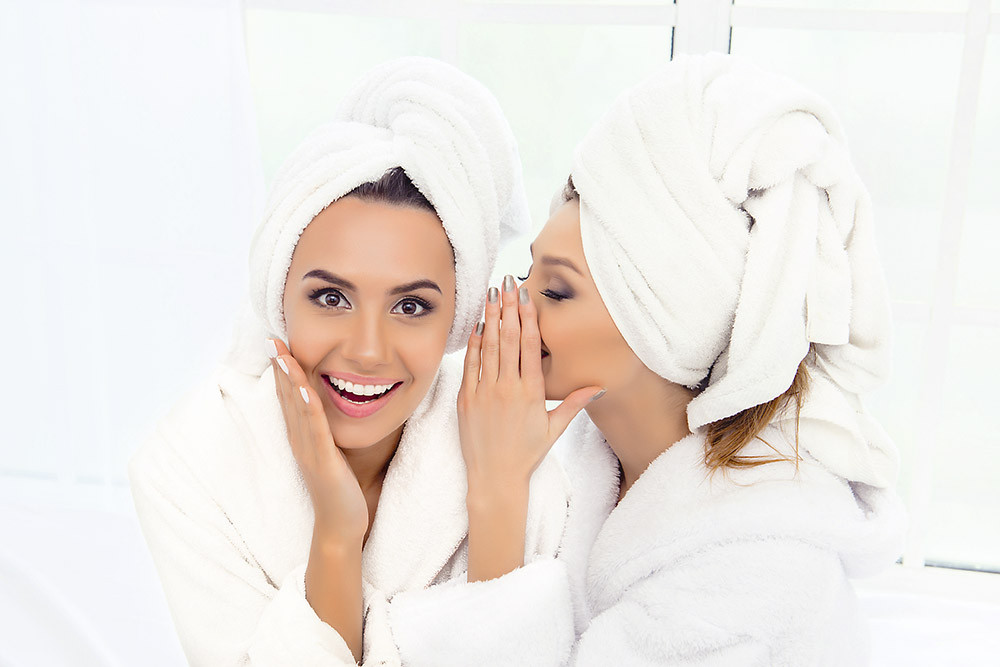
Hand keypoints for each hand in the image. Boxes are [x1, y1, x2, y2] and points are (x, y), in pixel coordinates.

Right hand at [268, 339, 367, 545]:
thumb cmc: (340, 489)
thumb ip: (325, 432)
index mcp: (303, 437)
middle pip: (287, 397)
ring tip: (281, 354)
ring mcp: (310, 450)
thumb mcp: (330, 452)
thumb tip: (328, 411)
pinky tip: (303, 387)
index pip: (290, 397)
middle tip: (271, 339)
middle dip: (280, 367)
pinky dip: (308, 406)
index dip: (283, 370)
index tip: (277, 344)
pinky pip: (315, 428)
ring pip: (297, 408)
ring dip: (289, 380)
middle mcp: (301, 440)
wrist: (341, 525)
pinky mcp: (323, 460)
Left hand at [458, 275, 602, 496]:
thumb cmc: (526, 455)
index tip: (527, 295)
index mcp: (531, 392)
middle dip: (508, 307)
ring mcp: (484, 393)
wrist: (495, 479)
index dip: (527, 317)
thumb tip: (598, 386)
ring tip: (492, 293)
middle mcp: (507, 388)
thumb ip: (574, 403)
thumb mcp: (554, 429)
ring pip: (488, 347)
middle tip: (509, 281)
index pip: (529, 346)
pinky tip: (477, 325)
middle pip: (508, 339)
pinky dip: (473, 344)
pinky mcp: (466, 400)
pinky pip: (470, 366)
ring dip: (490, 318)